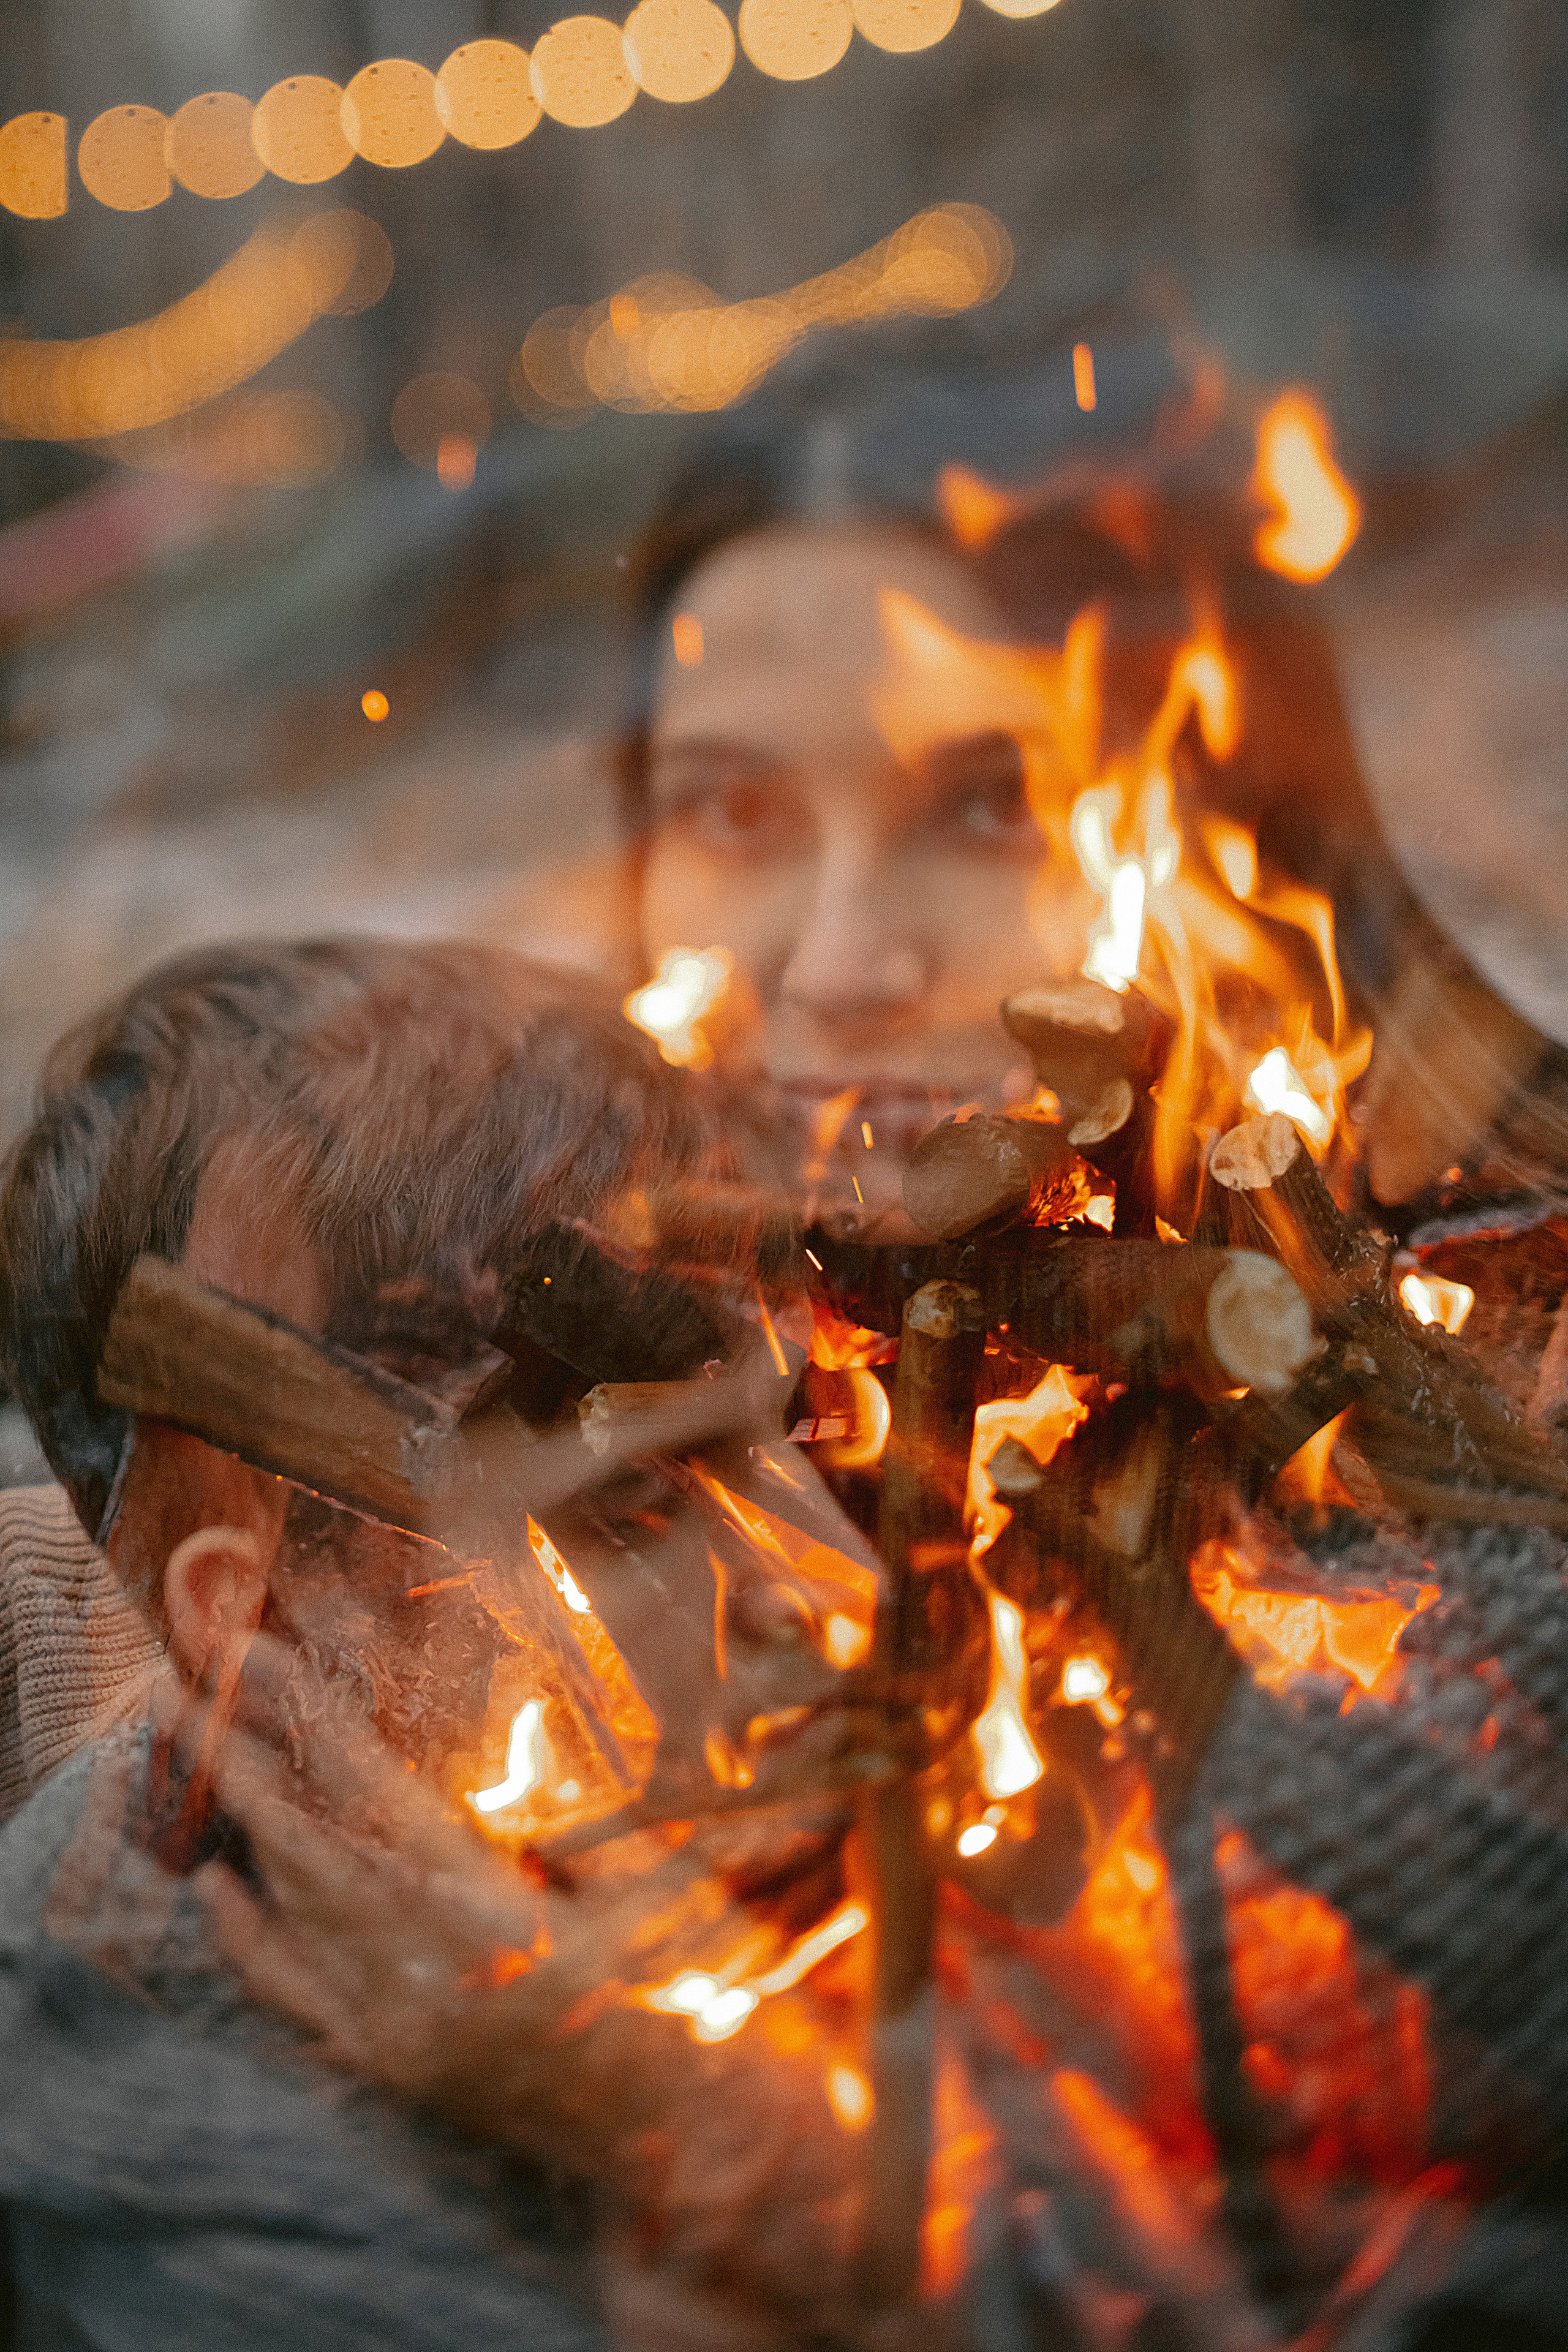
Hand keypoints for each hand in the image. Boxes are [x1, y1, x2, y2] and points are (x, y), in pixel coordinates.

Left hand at [198, 1640, 863, 2334]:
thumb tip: (513, 1726)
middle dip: (239, 1759)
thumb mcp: (643, 1876)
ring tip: (196, 1748)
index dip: (304, 1717)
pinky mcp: (390, 2064)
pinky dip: (249, 1935)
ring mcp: (395, 2028)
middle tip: (182, 1685)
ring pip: (291, 1909)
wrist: (691, 2132)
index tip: (250, 1656)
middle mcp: (423, 1976)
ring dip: (243, 1823)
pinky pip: (293, 1994)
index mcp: (489, 1916)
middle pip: (302, 1845)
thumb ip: (568, 1812)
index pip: (367, 1793)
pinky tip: (217, 1887)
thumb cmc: (685, 1990)